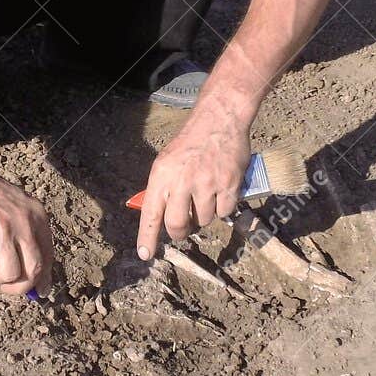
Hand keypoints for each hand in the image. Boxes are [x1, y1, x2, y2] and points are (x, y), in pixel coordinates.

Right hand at [0, 157, 54, 296]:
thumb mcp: (16, 206)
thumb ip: (27, 236)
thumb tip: (37, 279)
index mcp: (37, 216)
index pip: (48, 257)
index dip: (43, 279)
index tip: (38, 291)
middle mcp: (24, 222)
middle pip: (33, 271)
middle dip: (19, 287)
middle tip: (5, 284)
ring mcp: (2, 228)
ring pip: (9, 275)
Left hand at [136, 108, 250, 259]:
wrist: (220, 120)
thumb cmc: (190, 142)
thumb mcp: (165, 161)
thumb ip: (161, 188)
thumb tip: (158, 217)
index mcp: (162, 175)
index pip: (151, 214)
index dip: (147, 237)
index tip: (145, 254)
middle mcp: (182, 181)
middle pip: (178, 225)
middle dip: (180, 232)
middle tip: (184, 229)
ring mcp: (207, 184)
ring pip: (204, 220)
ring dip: (204, 215)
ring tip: (206, 195)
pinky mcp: (229, 185)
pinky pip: (224, 212)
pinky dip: (223, 207)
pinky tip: (221, 191)